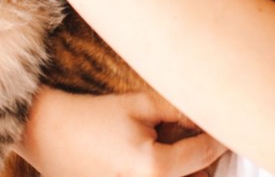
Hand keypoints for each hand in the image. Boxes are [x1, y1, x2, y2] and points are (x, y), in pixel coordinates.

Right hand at [17, 89, 226, 176]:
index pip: (205, 154)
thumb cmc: (92, 116)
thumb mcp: (139, 105)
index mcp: (156, 169)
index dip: (219, 138)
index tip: (228, 127)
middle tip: (202, 136)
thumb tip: (207, 117)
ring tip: (170, 148)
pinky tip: (150, 159)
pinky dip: (161, 174)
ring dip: (185, 170)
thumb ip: (179, 112)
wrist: (46, 134)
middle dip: (203, 159)